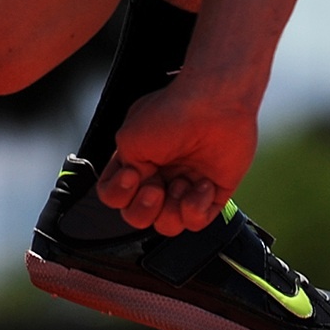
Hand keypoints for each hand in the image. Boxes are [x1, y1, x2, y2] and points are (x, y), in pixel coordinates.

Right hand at [95, 79, 256, 235]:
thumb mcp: (129, 139)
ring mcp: (185, 186)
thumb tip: (137, 188)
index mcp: (136, 162)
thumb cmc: (172, 113)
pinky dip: (196, 207)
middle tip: (155, 187)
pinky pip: (196, 221)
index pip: (114, 196)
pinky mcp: (212, 194)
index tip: (132, 174)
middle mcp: (159, 176)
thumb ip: (123, 171)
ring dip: (170, 210)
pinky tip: (202, 184)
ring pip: (166, 225)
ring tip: (181, 183)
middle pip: (137, 217)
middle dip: (143, 208)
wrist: (215, 104)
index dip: (118, 194)